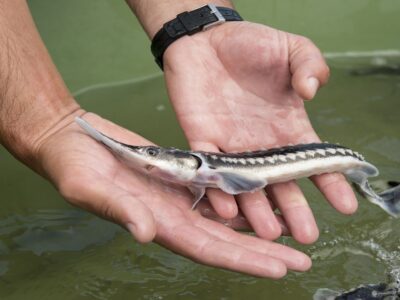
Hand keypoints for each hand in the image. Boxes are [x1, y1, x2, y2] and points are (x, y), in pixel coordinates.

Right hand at [35, 112, 310, 277]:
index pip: (206, 248)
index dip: (241, 260)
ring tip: (294, 231)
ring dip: (259, 225)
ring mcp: (178, 195)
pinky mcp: (181, 173)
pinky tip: (263, 197)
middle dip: (263, 252)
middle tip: (301, 259)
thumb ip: (119, 209)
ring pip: (227, 216)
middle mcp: (173, 214)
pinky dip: (241, 195)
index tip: (277, 269)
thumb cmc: (72, 165)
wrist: (71, 139)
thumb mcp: (89, 186)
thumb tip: (146, 233)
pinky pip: (217, 188)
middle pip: (225, 239)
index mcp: (156, 221)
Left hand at [163, 21, 357, 242]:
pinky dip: (216, 188)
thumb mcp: (291, 48)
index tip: (345, 205)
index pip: (311, 160)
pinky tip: (225, 208)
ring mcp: (231, 145)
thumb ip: (310, 65)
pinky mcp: (202, 140)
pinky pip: (209, 170)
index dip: (329, 182)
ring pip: (245, 184)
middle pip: (280, 183)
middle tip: (305, 235)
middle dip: (293, 209)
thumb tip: (313, 91)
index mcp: (286, 126)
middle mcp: (261, 143)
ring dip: (256, 209)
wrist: (205, 40)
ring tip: (268, 233)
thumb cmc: (249, 43)